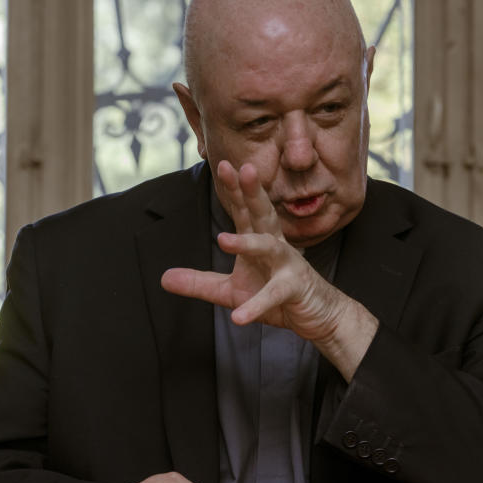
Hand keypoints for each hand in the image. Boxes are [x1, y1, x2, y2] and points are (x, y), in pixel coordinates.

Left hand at [161, 160, 377, 380]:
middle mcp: (276, 246)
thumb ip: (199, 283)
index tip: (223, 165)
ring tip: (223, 239)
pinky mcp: (295, 290)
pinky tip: (239, 317)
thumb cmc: (277, 298)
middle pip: (262, 214)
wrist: (318, 316)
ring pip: (269, 248)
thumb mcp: (230, 292)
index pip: (244, 211)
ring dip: (247, 243)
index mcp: (260, 241)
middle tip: (243, 169)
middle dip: (252, 193)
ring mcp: (288, 266)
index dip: (234, 188)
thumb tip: (164, 278)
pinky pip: (274, 296)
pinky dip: (256, 305)